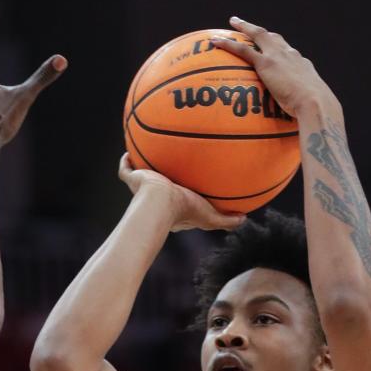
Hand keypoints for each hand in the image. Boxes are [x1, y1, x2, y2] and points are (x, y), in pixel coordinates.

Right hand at [118, 154, 244, 232]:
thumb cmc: (184, 211)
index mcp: (173, 206)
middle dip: (163, 177)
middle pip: (159, 184)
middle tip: (170, 165)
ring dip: (144, 166)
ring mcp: (143, 188)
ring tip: (149, 152)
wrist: (160, 204)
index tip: (190, 184)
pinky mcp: (133, 179)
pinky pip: (126, 168)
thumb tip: (244, 218)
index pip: (178, 198)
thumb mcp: (210, 218)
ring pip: (142, 175)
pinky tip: (129, 150)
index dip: (183, 192)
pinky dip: (126, 160)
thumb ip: (226, 220)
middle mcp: (156, 196)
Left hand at [209, 17, 334, 117]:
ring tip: (233, 22)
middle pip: (274, 38)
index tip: (274, 50)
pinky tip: (215, 41)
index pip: (289, 54)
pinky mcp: (267, 63)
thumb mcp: (312, 110)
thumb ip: (304, 112)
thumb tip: (304, 126)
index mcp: (303, 66)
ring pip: (259, 35)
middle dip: (261, 32)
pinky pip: (243, 49)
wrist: (316, 104)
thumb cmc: (317, 113)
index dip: (280, 50)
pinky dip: (228, 44)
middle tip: (248, 27)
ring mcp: (278, 56)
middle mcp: (291, 55)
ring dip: (245, 27)